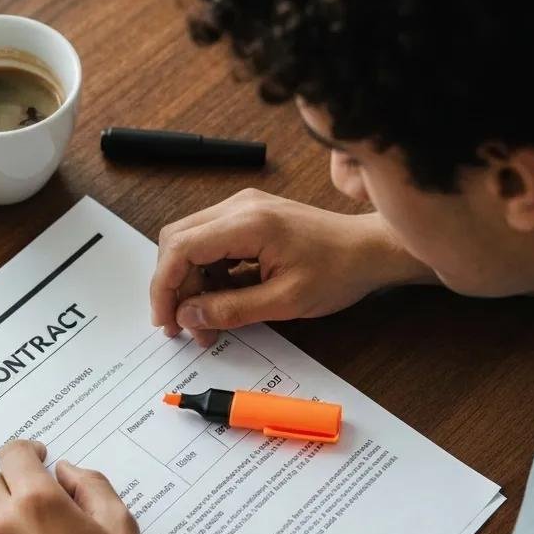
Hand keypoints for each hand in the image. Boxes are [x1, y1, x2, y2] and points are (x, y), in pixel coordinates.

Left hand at [0, 442, 255, 533]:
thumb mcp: (120, 523)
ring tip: (26, 528)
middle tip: (34, 495)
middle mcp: (2, 526)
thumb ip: (90, 483)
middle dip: (10, 480)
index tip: (40, 457)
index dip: (28, 450)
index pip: (13, 454)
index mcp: (38, 503)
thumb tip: (64, 471)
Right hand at [150, 188, 435, 345]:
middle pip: (177, 240)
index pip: (180, 248)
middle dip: (173, 286)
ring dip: (191, 283)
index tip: (166, 320)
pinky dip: (208, 273)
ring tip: (206, 322)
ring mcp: (244, 208)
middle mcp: (240, 207)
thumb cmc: (338, 271)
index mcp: (247, 223)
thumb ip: (231, 310)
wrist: (368, 251)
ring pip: (191, 242)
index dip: (164, 287)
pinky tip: (221, 301)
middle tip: (182, 326)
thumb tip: (189, 316)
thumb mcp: (284, 301)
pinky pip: (211, 242)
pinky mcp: (249, 217)